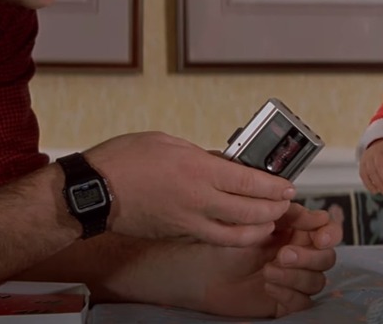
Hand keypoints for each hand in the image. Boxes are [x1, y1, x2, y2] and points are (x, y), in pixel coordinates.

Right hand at [83, 132, 296, 246]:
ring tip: (268, 220)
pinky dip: (233, 236)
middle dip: (274, 209)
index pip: (250, 183)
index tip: (288, 186)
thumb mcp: (171, 143)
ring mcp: (189, 222)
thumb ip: (203, 156)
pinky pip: (214, 238)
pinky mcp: (179, 234)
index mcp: (199, 171)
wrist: (93, 192)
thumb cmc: (126, 160)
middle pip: (251, 212)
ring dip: (258, 229)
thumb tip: (227, 164)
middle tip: (284, 202)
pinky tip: (240, 229)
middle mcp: (198, 200)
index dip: (274, 187)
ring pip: (236, 235)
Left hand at [166, 203, 341, 317]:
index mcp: (297, 232)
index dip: (330, 233)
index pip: (329, 231)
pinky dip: (289, 293)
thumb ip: (285, 215)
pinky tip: (268, 285)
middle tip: (283, 254)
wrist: (200, 271)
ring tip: (268, 270)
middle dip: (308, 256)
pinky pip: (304, 302)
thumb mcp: (256, 222)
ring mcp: (294, 279)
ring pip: (317, 281)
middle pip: (327, 258)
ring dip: (295, 275)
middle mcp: (300, 255)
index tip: (319, 236)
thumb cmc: (223, 246)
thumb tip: (312, 212)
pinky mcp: (285, 301)